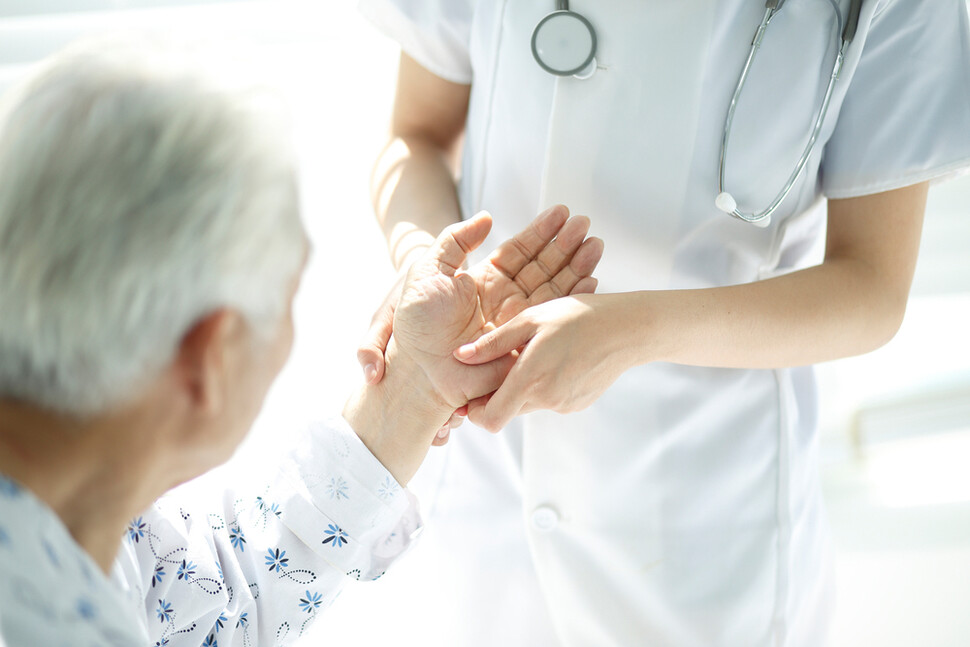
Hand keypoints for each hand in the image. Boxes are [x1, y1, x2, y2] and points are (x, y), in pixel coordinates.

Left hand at [357, 204, 601, 383]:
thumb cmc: (417, 320)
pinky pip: (555, 319)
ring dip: (576, 265)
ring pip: (554, 288)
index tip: (562, 213)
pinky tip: (592, 278)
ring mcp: (519, 322)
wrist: (420, 366)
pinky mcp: (527, 344)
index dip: (541, 232)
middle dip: (565, 244)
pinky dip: (575, 298)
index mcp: (487, 281)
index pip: (520, 251)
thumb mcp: (428, 271)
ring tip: (595, 243)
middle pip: (542, 267)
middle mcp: (506, 299)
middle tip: (585, 223)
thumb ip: (455, 240)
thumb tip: (487, 217)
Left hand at [452, 294, 633, 432]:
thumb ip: (493, 343)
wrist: (628, 329)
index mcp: (530, 379)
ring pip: (528, 404)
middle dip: (498, 394)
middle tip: (503, 364)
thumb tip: (459, 357)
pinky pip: (549, 400)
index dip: (476, 413)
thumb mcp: (531, 320)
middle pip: (507, 410)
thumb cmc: (578, 316)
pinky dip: (544, 385)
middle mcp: (546, 399)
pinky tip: (557, 359)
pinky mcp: (577, 404)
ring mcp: (564, 405)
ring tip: (535, 353)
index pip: (491, 420)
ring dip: (523, 386)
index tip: (471, 397)